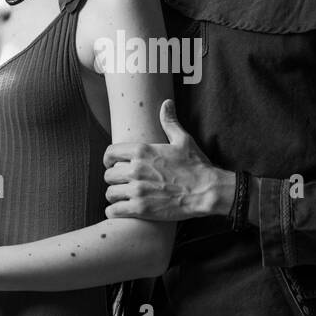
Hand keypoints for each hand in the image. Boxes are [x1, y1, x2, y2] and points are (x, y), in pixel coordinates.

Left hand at [103, 99, 233, 220]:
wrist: (207, 191)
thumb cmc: (196, 166)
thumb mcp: (183, 140)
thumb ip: (170, 122)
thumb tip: (166, 103)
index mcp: (142, 151)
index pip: (110, 153)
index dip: (109, 160)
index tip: (112, 165)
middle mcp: (136, 170)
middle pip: (108, 175)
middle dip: (114, 179)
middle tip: (123, 183)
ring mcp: (137, 190)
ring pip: (110, 193)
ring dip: (115, 196)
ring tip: (123, 198)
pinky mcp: (141, 209)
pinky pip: (113, 211)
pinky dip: (115, 211)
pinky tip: (123, 210)